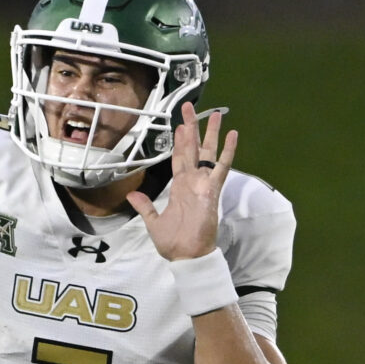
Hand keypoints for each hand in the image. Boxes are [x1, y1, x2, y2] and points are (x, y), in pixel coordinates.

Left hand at [127, 104, 238, 261]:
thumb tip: (132, 194)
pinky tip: (232, 134)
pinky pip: (221, 167)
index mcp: (179, 187)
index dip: (178, 142)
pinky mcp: (212, 190)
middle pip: (192, 148)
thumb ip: (145, 206)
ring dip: (211, 133)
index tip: (178, 126)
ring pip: (208, 152)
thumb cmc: (173, 243)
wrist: (187, 256)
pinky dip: (227, 151)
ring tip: (216, 113)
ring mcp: (203, 184)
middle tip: (189, 107)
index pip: (179, 159)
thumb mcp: (153, 222)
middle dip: (191, 127)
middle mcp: (192, 181)